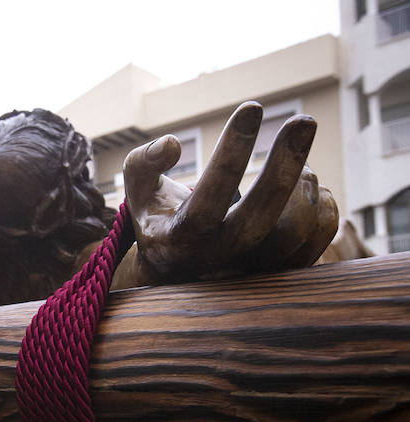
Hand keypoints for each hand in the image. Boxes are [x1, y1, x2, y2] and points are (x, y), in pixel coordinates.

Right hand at [111, 101, 337, 288]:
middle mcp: (218, 261)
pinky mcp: (280, 274)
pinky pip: (316, 241)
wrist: (176, 273)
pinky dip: (322, 204)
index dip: (230, 154)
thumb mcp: (139, 191)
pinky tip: (307, 182)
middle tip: (302, 121)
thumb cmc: (159, 217)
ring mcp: (252, 271)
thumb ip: (143, 163)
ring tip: (298, 156)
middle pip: (259, 221)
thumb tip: (172, 144)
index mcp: (179, 240)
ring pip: (294, 232)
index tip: (251, 107)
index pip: (207, 199)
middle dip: (284, 166)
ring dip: (304, 184)